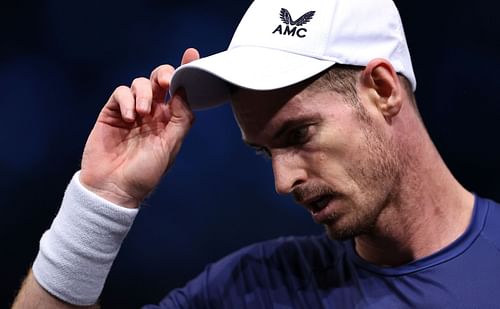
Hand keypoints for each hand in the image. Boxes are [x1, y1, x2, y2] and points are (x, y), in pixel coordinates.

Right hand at [80, 48, 199, 207]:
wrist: (114, 189)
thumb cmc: (145, 172)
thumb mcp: (170, 146)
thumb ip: (180, 118)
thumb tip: (185, 90)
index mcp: (169, 120)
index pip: (179, 90)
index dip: (185, 71)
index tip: (192, 54)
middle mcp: (152, 113)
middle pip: (159, 80)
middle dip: (163, 74)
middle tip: (164, 82)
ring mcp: (131, 111)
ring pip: (139, 84)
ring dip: (143, 94)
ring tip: (142, 114)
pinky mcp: (111, 113)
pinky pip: (120, 93)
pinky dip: (126, 100)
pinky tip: (129, 117)